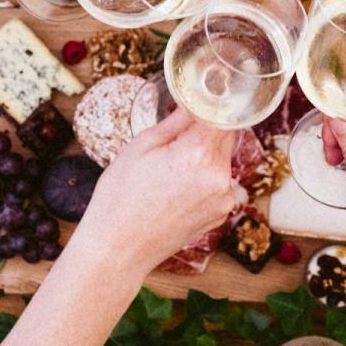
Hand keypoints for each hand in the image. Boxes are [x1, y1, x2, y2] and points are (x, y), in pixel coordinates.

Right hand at [72, 109, 240, 272]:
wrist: (119, 249)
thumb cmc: (120, 197)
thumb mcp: (141, 146)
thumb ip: (176, 121)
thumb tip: (195, 101)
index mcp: (198, 154)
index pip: (223, 113)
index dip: (214, 103)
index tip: (205, 96)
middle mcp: (219, 176)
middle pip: (226, 136)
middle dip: (206, 131)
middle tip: (175, 140)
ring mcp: (224, 198)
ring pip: (223, 160)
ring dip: (205, 156)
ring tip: (171, 171)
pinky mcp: (222, 214)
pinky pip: (220, 183)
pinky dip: (205, 179)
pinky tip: (178, 190)